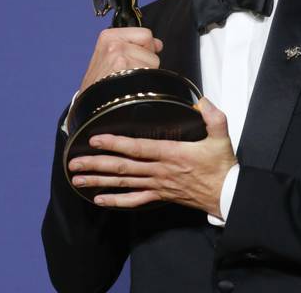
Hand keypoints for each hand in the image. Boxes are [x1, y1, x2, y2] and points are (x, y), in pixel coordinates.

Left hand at [68, 98, 236, 216]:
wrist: (226, 193)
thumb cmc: (221, 164)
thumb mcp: (221, 136)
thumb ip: (213, 116)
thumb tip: (201, 100)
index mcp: (171, 154)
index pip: (138, 148)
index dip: (115, 143)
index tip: (95, 139)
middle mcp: (160, 171)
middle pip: (123, 167)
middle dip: (96, 164)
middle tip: (73, 163)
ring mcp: (158, 185)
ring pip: (124, 183)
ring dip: (99, 181)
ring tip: (78, 179)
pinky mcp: (160, 196)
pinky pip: (135, 201)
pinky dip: (116, 201)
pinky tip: (100, 199)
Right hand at [80, 28, 162, 91]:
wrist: (92, 107)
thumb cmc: (101, 85)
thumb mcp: (111, 57)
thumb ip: (135, 46)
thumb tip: (157, 44)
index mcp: (109, 36)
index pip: (145, 34)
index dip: (145, 48)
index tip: (135, 58)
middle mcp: (113, 44)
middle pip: (151, 47)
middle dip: (146, 60)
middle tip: (130, 72)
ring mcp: (119, 56)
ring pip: (153, 61)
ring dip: (146, 72)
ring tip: (129, 81)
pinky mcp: (125, 70)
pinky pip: (150, 73)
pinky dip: (145, 82)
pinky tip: (131, 87)